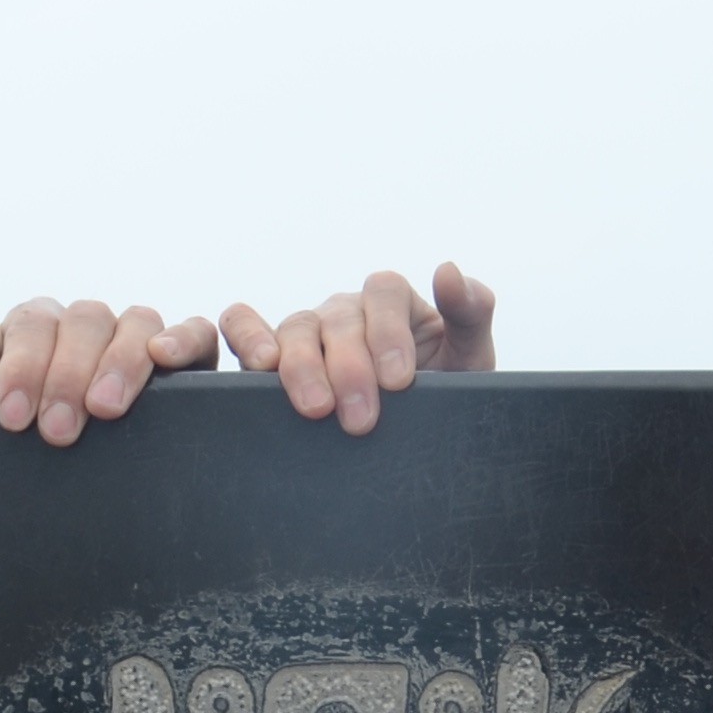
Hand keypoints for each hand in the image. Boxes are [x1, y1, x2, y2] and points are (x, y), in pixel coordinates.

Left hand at [0, 294, 220, 441]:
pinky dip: (186, 339)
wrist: (6, 493)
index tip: (12, 418)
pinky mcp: (176, 376)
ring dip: (123, 361)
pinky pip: (195, 339)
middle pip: (88, 322)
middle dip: (69, 374)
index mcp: (32, 329)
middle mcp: (83, 332)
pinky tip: (166, 360)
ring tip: (105, 408)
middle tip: (56, 430)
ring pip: (138, 324)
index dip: (25, 364)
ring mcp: (130, 349)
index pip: (35, 324)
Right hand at [221, 263, 498, 433]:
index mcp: (391, 304)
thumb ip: (470, 314)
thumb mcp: (468, 359)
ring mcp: (306, 332)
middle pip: (338, 317)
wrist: (410, 442)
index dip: (388, 331)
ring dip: (301, 367)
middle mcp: (345, 313)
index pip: (384, 292)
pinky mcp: (268, 359)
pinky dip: (246, 335)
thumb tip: (447, 270)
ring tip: (314, 408)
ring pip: (295, 327)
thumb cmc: (442, 394)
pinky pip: (243, 327)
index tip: (399, 381)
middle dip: (349, 367)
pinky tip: (260, 365)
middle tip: (360, 418)